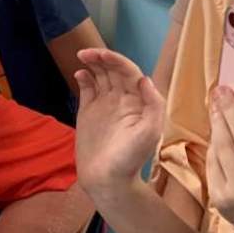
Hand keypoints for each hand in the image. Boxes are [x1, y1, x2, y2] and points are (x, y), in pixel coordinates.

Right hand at [74, 48, 164, 201]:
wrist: (107, 180)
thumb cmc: (129, 158)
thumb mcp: (149, 133)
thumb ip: (153, 105)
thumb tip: (144, 79)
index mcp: (138, 102)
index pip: (128, 72)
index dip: (115, 60)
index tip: (99, 55)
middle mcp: (122, 100)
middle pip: (113, 70)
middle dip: (102, 58)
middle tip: (86, 53)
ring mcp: (105, 105)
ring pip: (100, 76)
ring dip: (93, 64)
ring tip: (82, 56)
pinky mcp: (88, 112)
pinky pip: (87, 89)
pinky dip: (83, 78)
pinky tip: (79, 74)